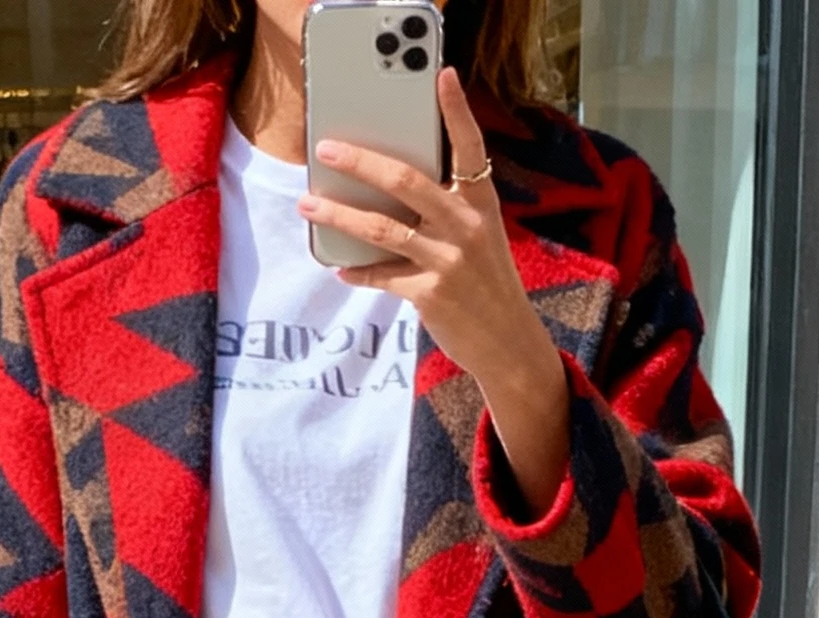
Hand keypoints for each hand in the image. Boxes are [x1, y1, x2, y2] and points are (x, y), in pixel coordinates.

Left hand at [299, 67, 570, 517]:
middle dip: (360, 161)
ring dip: (338, 213)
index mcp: (482, 203)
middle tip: (327, 147)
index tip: (442, 74)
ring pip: (381, 228)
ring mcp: (448, 261)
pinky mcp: (430, 295)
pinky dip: (358, 271)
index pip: (471, 147)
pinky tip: (340, 267)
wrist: (509, 343)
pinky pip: (383, 275)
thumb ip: (448, 211)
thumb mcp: (480, 238)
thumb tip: (390, 192)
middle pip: (406, 181)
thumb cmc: (487, 284)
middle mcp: (466, 226)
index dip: (457, 110)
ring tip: (309, 202)